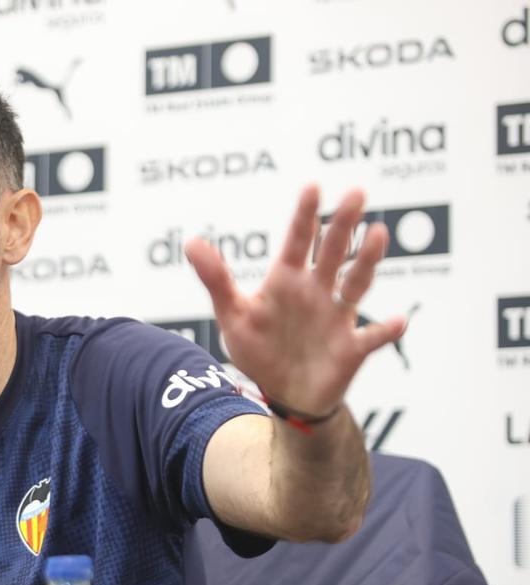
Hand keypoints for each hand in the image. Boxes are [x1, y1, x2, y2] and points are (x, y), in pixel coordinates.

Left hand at [184, 185, 405, 417]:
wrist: (283, 394)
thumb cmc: (259, 350)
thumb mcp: (232, 315)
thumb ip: (216, 280)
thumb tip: (191, 242)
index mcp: (287, 280)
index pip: (298, 240)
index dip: (305, 215)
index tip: (313, 187)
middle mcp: (317, 291)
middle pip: (333, 251)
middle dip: (343, 223)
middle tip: (356, 192)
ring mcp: (337, 317)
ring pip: (357, 283)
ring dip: (367, 260)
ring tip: (377, 233)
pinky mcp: (352, 347)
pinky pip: (373, 337)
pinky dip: (386, 331)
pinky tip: (397, 322)